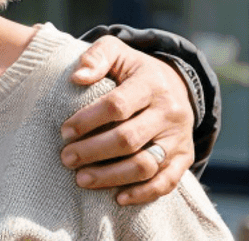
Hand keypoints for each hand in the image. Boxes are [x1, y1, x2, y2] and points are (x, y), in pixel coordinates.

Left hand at [58, 35, 195, 204]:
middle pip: (129, 139)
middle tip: (66, 158)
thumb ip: (96, 57)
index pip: (117, 105)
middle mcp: (169, 112)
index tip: (64, 131)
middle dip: (93, 151)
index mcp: (151, 83)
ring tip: (81, 179)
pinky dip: (143, 193)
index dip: (88, 120)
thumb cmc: (133, 69)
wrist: (175, 83)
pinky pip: (167, 182)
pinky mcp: (184, 157)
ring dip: (111, 176)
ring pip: (146, 165)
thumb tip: (77, 77)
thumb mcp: (116, 51)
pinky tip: (118, 198)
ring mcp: (179, 137)